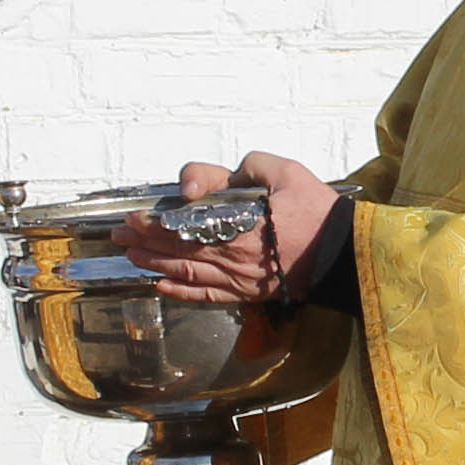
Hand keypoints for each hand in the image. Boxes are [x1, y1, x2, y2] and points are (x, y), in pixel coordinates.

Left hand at [118, 152, 336, 303]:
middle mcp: (231, 256)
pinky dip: (181, 293)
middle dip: (144, 243)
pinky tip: (162, 287)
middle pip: (177, 250)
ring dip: (154, 266)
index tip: (133, 217)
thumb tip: (212, 179)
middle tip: (119, 237)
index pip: (183, 225)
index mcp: (237, 225)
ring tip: (131, 258)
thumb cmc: (316, 210)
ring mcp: (238, 278)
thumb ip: (247, 168)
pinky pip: (207, 296)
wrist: (345, 254)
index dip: (154, 223)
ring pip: (186, 274)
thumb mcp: (285, 172)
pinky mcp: (247, 293)